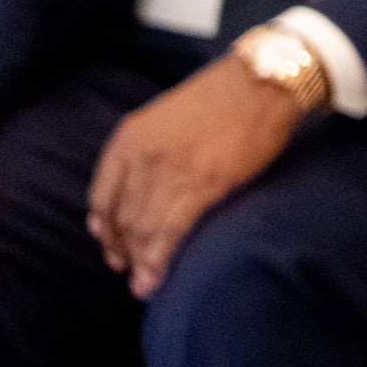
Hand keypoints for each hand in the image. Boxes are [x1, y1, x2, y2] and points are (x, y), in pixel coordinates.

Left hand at [85, 58, 305, 296]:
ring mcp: (171, 171)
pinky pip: (173, 230)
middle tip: (132, 276)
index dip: (105, 231)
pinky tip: (161, 275)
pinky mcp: (205, 183)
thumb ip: (147, 152)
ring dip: (142, 263)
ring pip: (144, 229)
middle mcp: (142, 156)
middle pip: (122, 219)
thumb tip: (143, 194)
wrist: (264, 80)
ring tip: (146, 286)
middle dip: (125, 252)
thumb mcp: (166, 118)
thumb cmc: (223, 97)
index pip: (102, 198)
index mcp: (128, 139)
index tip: (113, 250)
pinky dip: (163, 258)